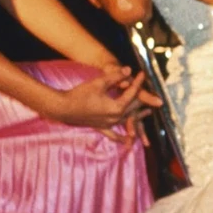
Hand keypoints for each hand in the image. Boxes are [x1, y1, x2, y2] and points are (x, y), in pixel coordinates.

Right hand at [47, 70, 161, 131]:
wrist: (63, 108)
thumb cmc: (81, 94)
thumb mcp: (99, 83)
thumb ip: (115, 77)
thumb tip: (129, 70)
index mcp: (117, 107)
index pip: (132, 93)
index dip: (137, 82)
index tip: (142, 74)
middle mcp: (115, 118)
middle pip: (132, 107)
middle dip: (141, 98)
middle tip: (149, 91)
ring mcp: (108, 124)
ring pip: (127, 120)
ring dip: (138, 116)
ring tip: (147, 113)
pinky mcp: (101, 127)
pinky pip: (113, 134)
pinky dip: (121, 137)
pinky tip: (127, 142)